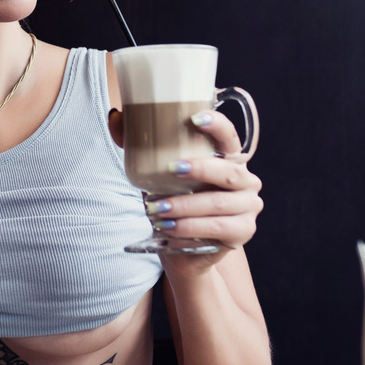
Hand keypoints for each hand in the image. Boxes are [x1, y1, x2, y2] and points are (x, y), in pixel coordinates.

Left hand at [108, 109, 262, 268]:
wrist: (184, 248)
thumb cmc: (175, 201)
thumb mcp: (157, 174)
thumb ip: (140, 146)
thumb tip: (115, 117)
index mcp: (228, 159)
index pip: (229, 136)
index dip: (218, 125)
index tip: (195, 118)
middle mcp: (245, 180)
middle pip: (229, 171)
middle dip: (200, 168)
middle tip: (171, 169)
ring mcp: (248, 206)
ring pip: (218, 203)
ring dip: (185, 205)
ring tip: (156, 208)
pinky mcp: (243, 231)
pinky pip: (217, 228)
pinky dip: (190, 227)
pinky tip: (170, 227)